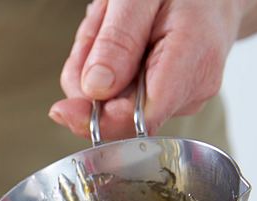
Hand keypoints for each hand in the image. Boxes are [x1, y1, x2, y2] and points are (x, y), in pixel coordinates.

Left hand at [50, 0, 245, 139]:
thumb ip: (118, 40)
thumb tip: (95, 89)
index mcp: (192, 59)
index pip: (140, 118)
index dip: (98, 119)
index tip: (64, 108)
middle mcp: (192, 88)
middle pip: (118, 111)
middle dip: (91, 76)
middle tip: (100, 26)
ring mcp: (183, 98)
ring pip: (113, 103)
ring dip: (97, 68)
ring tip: (117, 25)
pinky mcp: (168, 100)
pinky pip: (120, 96)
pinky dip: (108, 70)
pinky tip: (124, 41)